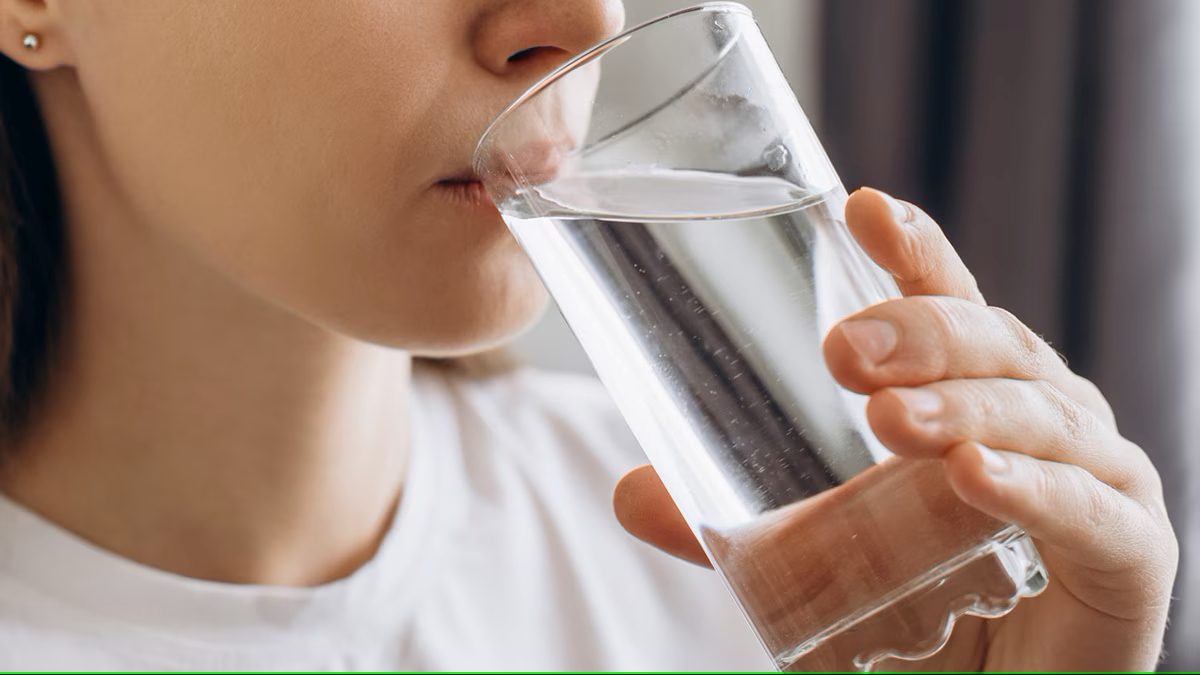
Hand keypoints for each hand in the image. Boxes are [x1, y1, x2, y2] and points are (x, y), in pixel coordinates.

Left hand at [612, 188, 1177, 670]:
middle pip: (997, 346)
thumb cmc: (917, 621)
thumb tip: (630, 491)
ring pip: (1041, 415)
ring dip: (963, 408)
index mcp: (976, 400)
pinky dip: (1033, 489)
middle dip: (925, 334)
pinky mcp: (1129, 557)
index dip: (914, 253)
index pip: (951, 306)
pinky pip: (1090, 511)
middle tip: (844, 349)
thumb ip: (736, 529)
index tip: (860, 206)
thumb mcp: (820, 561)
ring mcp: (1097, 481)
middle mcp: (1045, 424)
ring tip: (889, 419)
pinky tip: (973, 478)